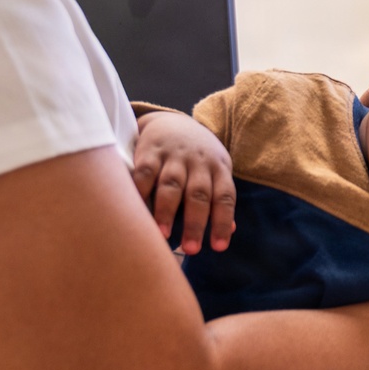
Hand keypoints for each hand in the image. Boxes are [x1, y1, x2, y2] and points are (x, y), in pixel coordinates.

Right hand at [132, 111, 235, 254]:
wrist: (172, 120)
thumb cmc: (197, 157)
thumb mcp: (215, 171)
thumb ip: (219, 199)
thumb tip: (230, 231)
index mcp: (218, 168)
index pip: (224, 197)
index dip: (222, 222)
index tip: (218, 247)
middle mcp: (198, 162)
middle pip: (198, 194)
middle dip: (195, 223)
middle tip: (190, 249)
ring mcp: (173, 155)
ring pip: (171, 185)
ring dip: (167, 211)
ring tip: (162, 235)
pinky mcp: (150, 151)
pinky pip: (145, 173)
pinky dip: (141, 192)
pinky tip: (138, 211)